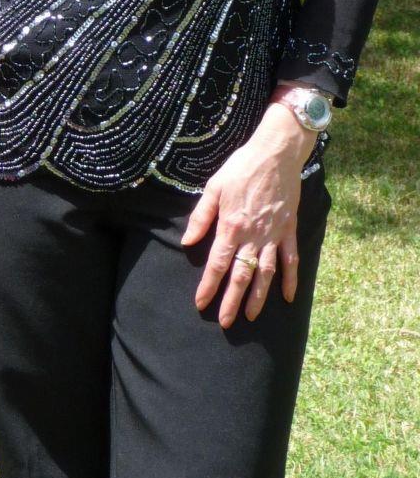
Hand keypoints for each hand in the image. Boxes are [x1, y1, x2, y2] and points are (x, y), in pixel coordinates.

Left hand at [181, 103, 314, 326]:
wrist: (276, 154)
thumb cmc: (241, 168)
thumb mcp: (214, 187)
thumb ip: (201, 217)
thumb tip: (187, 242)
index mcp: (231, 226)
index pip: (217, 264)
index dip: (209, 286)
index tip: (201, 303)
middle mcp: (253, 236)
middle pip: (240, 275)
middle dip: (231, 301)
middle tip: (225, 323)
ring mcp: (273, 235)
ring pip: (265, 274)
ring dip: (258, 297)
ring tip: (250, 316)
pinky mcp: (289, 231)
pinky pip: (291, 260)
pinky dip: (291, 280)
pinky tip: (287, 298)